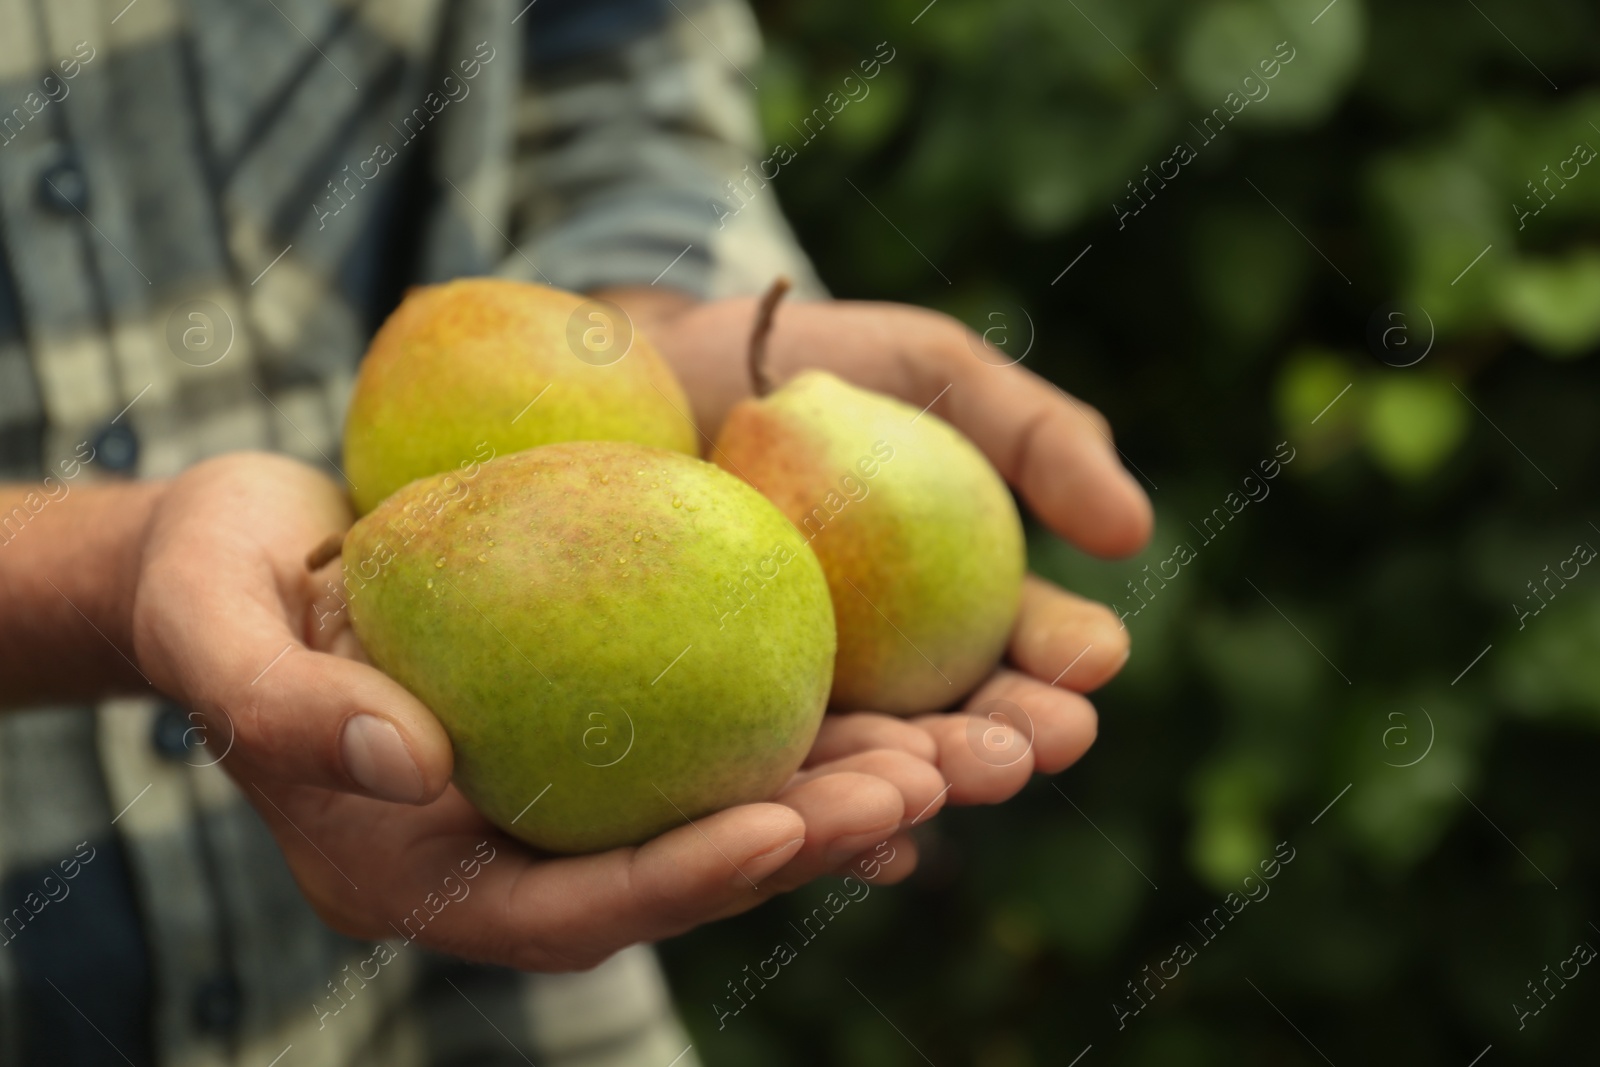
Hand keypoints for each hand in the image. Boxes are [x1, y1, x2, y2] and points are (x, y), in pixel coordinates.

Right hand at [130, 452, 946, 967]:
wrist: (243, 552)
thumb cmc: (213, 588)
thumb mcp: (214, 629)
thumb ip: (284, 704)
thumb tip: (410, 759)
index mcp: (425, 872)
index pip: (571, 904)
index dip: (680, 880)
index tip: (786, 825)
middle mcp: (513, 849)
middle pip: (675, 873)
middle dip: (800, 843)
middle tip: (918, 785)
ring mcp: (564, 793)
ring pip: (713, 811)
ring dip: (832, 791)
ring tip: (946, 750)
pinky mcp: (601, 723)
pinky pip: (710, 741)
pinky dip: (799, 730)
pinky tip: (897, 703)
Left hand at [599, 287, 1153, 808]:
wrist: (662, 373)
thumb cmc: (816, 364)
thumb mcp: (937, 371)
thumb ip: (1041, 437)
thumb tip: (1132, 534)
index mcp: (972, 600)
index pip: (1038, 644)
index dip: (1070, 660)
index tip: (1089, 658)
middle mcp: (906, 668)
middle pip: (969, 723)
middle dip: (1008, 743)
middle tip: (1026, 749)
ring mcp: (818, 700)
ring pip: (881, 764)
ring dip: (921, 785)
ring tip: (935, 783)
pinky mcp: (733, 722)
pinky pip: (778, 779)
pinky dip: (816, 808)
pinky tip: (840, 826)